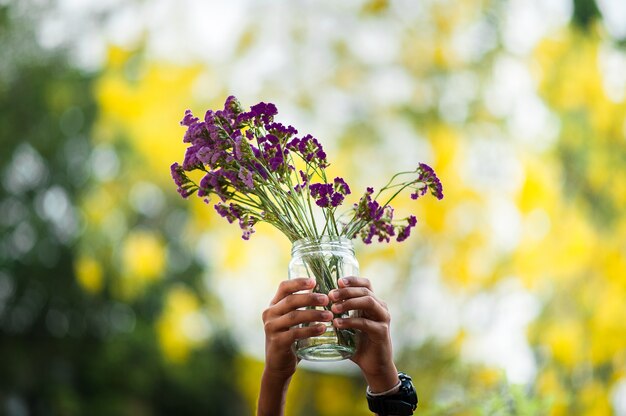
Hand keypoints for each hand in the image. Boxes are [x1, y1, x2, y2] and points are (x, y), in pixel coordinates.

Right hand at [258, 277, 330, 414]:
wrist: (279, 366)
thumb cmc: (291, 339)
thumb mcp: (293, 321)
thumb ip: (302, 308)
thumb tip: (325, 294)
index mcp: (273, 305)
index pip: (284, 287)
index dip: (298, 282)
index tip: (314, 281)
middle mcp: (269, 314)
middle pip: (291, 300)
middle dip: (310, 298)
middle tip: (327, 299)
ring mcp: (271, 328)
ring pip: (294, 316)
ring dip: (314, 314)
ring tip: (330, 316)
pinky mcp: (277, 342)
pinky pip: (295, 333)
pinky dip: (310, 330)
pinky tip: (322, 329)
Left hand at [329, 277, 398, 392]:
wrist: (374, 366)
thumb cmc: (358, 344)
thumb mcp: (347, 325)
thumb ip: (337, 314)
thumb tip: (315, 303)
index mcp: (373, 303)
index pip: (365, 284)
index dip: (352, 280)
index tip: (337, 281)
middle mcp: (380, 308)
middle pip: (365, 291)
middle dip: (346, 291)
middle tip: (330, 295)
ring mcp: (383, 319)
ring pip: (368, 302)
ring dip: (349, 303)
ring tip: (333, 308)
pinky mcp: (382, 332)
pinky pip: (365, 323)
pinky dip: (350, 321)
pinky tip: (337, 324)